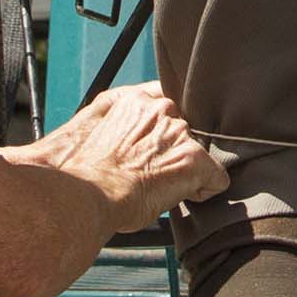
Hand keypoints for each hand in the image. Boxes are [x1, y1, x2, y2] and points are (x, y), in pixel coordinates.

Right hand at [24, 82, 224, 214]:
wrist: (84, 193)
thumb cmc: (80, 170)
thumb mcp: (92, 126)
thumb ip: (118, 118)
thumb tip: (126, 127)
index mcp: (135, 100)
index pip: (167, 108)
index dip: (160, 134)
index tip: (149, 150)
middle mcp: (162, 110)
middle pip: (183, 133)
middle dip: (171, 152)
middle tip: (146, 173)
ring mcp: (180, 134)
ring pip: (198, 154)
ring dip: (183, 170)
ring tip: (155, 187)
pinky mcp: (194, 160)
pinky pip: (216, 178)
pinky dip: (204, 190)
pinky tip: (179, 196)